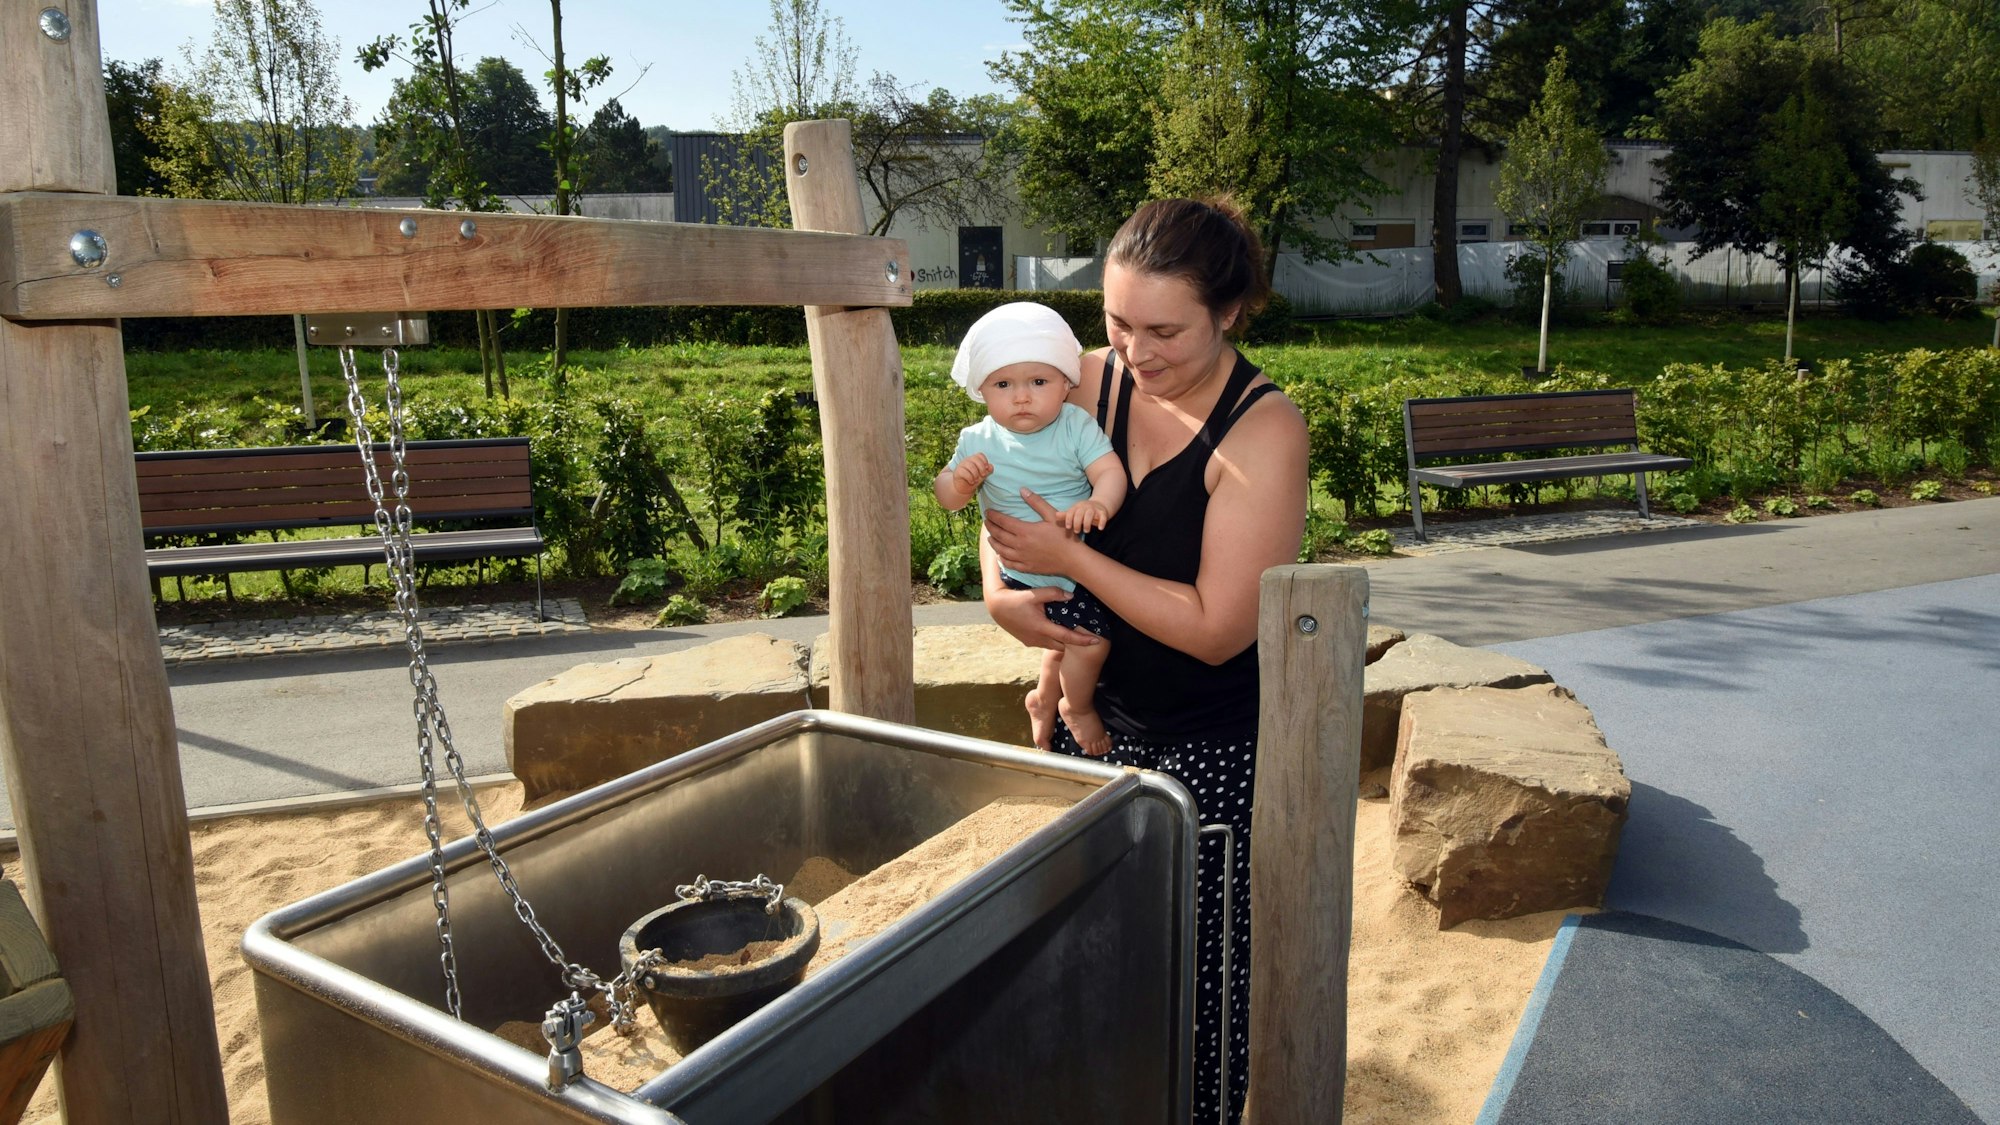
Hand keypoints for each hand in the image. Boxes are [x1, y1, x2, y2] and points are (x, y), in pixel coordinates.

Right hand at [951, 454, 992, 499]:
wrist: (963, 488)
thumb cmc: (974, 479)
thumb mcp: (982, 475)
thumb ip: (987, 470)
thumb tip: (991, 466)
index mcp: (974, 459)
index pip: (980, 455)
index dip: (985, 460)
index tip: (986, 468)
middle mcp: (967, 461)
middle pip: (975, 458)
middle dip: (981, 468)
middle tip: (983, 475)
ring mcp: (961, 465)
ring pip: (970, 465)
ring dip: (976, 474)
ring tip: (976, 480)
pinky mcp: (957, 472)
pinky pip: (964, 472)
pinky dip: (970, 478)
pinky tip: (972, 482)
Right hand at [985, 579, 1100, 651]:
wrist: (996, 608)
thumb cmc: (1015, 599)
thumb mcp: (1034, 594)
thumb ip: (1053, 593)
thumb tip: (1071, 595)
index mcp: (1042, 628)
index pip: (1067, 637)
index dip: (1083, 640)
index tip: (1096, 641)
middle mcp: (1038, 639)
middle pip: (1062, 646)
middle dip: (1074, 642)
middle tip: (1087, 636)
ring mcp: (1032, 642)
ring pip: (1053, 646)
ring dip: (1063, 641)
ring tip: (1073, 633)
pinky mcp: (1028, 642)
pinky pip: (1045, 644)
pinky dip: (1053, 640)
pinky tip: (1055, 630)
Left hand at [986, 489, 1082, 576]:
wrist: (1073, 559)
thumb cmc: (1064, 535)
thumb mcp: (1052, 515)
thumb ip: (1036, 502)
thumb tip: (1022, 490)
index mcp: (1025, 531)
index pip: (1003, 522)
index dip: (993, 516)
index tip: (988, 512)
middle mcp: (1020, 545)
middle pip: (998, 535)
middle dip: (990, 527)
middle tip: (986, 522)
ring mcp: (1022, 558)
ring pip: (1000, 550)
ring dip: (993, 542)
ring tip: (990, 537)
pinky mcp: (1026, 568)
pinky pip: (1008, 563)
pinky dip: (1001, 558)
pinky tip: (1000, 555)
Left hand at [1058, 499, 1110, 533]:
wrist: (1099, 505)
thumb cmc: (1083, 512)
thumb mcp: (1075, 512)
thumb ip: (1066, 515)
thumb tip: (1055, 515)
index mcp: (1077, 507)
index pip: (1071, 512)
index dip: (1068, 519)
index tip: (1068, 527)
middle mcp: (1085, 507)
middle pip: (1080, 513)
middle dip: (1077, 523)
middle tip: (1077, 531)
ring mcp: (1094, 509)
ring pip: (1090, 514)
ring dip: (1087, 523)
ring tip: (1086, 531)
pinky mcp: (1102, 512)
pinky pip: (1103, 516)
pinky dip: (1102, 522)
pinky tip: (1100, 528)